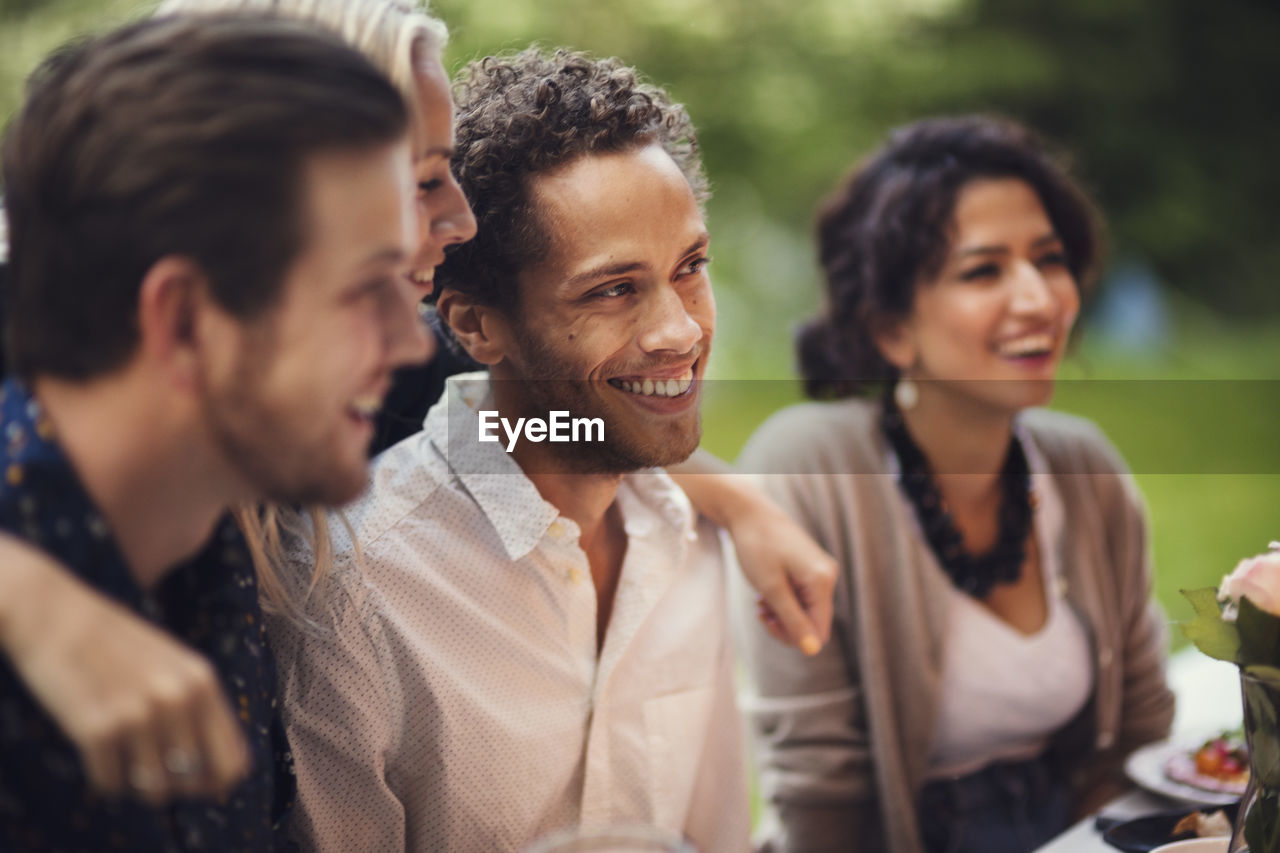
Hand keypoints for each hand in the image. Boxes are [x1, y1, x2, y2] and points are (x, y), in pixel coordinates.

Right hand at [0, 544, 249, 802]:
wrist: (55, 616)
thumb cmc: (115, 643)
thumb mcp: (172, 666)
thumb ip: (197, 708)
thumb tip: (217, 771)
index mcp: (203, 682)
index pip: (233, 761)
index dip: (217, 783)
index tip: (199, 786)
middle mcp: (179, 699)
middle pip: (193, 782)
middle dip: (174, 785)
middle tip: (150, 766)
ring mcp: (139, 714)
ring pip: (152, 789)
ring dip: (137, 781)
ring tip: (123, 755)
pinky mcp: (97, 728)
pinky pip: (111, 783)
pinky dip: (104, 776)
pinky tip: (96, 749)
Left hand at [724, 491, 837, 655]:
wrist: (750, 513)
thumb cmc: (758, 547)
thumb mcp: (771, 588)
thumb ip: (792, 620)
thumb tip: (812, 651)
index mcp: (822, 581)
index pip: (819, 631)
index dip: (794, 636)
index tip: (768, 622)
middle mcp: (827, 577)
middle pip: (814, 624)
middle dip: (786, 624)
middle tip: (762, 613)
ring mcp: (820, 572)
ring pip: (806, 612)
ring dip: (782, 614)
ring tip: (761, 602)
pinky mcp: (810, 570)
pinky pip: (802, 598)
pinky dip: (783, 601)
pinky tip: (766, 595)